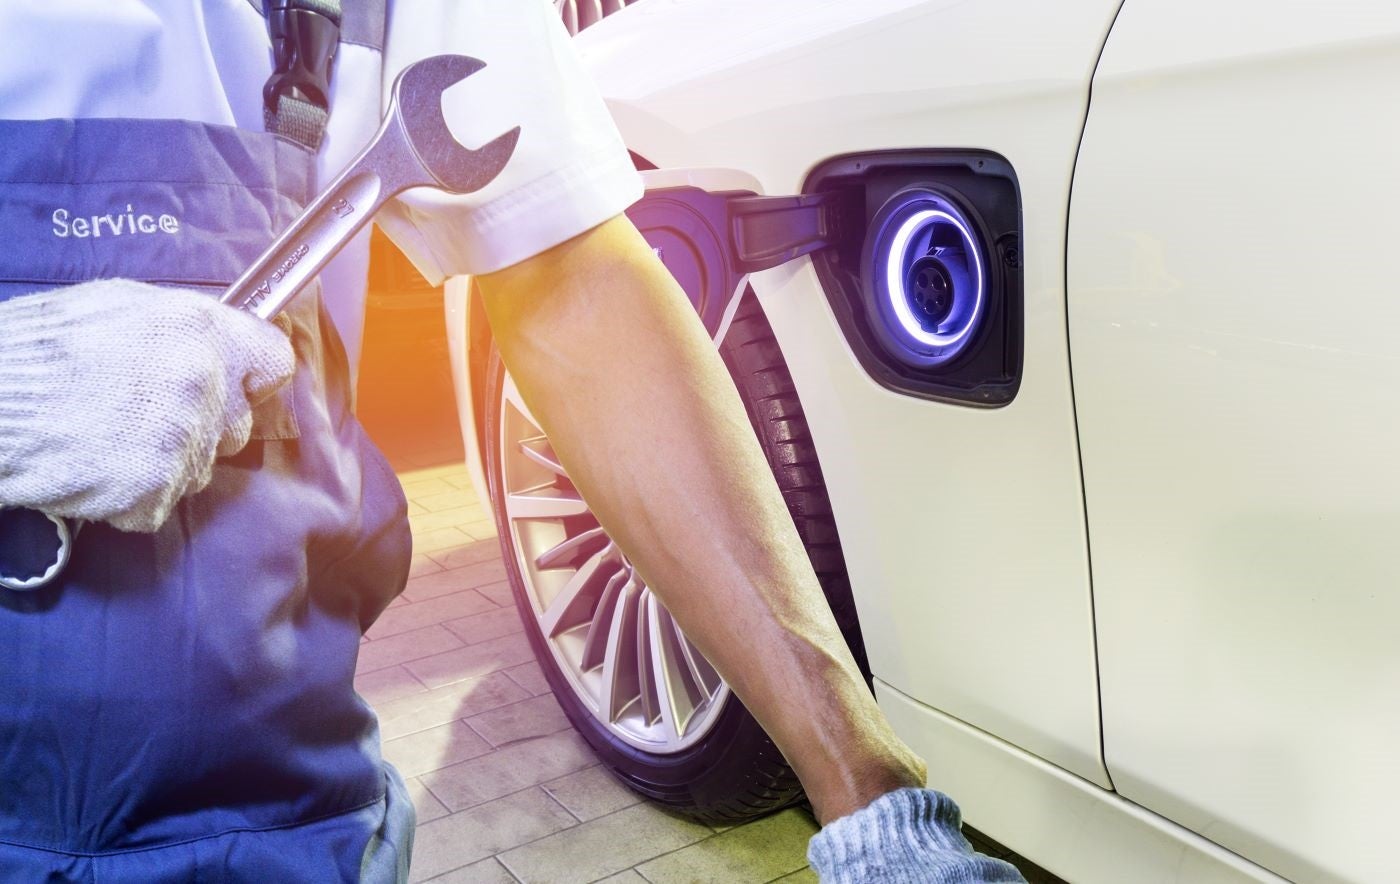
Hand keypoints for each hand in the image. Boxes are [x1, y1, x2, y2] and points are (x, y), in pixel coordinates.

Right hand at [0, 280, 294, 532]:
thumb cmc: (37, 350)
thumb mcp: (116, 305)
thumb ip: (182, 328)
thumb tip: (219, 345)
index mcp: (198, 328)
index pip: (274, 362)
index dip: (252, 377)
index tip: (236, 385)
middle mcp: (201, 382)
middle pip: (237, 424)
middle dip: (202, 427)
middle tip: (142, 417)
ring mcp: (180, 439)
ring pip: (200, 467)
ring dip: (165, 463)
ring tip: (106, 438)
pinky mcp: (153, 488)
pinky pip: (161, 503)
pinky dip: (131, 497)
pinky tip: (95, 469)